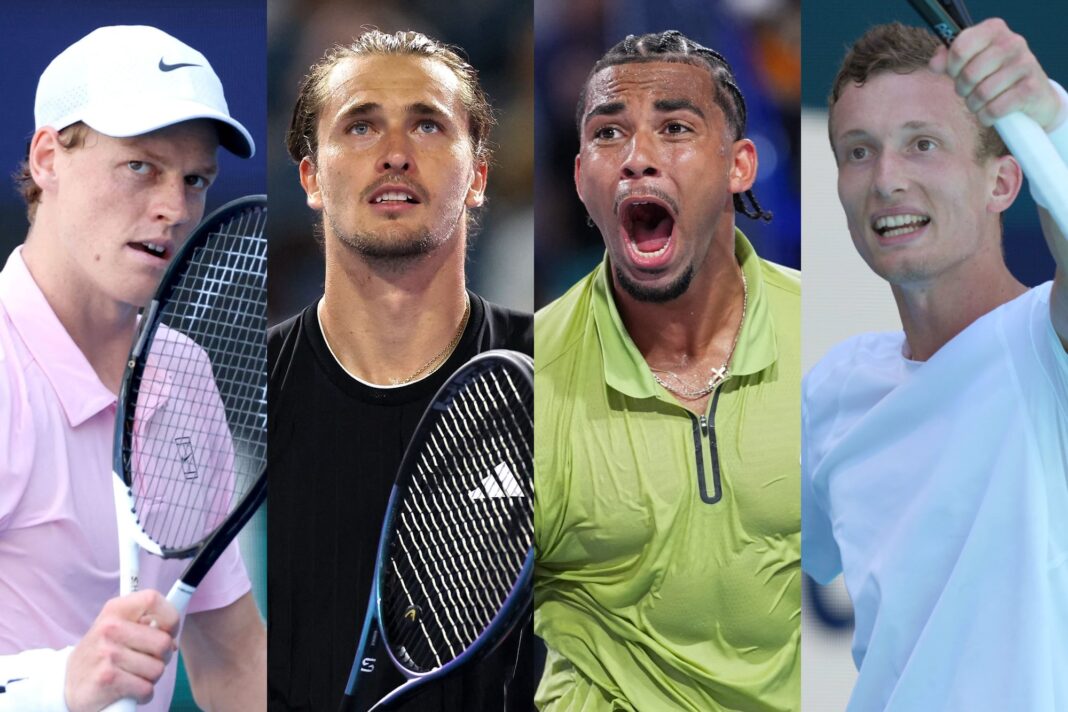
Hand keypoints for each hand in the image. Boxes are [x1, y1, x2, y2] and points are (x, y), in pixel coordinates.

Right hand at [64, 590, 179, 711]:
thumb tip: (173, 634)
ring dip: (150, 677)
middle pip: (163, 642)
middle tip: (148, 660)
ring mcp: (107, 654)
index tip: (168, 631)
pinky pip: (146, 688)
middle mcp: (109, 628)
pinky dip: (142, 694)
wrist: (67, 684)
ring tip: (133, 674)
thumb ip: (145, 623)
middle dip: (163, 656)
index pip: (154, 600)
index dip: (170, 618)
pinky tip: (128, 689)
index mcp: (115, 609)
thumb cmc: (103, 654)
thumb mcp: (118, 628)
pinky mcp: (108, 679)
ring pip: (157, 669)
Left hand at [929, 18, 1062, 129]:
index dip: (952, 67)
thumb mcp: (970, 62)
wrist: (1033, 96)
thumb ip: (948, 60)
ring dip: (974, 105)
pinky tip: (990, 113)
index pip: (960, 47)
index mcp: (993, 30)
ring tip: (980, 103)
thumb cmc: (994, 76)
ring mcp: (1025, 64)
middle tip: (968, 92)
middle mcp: (1012, 42)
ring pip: (982, 93)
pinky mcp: (1031, 88)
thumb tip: (935, 63)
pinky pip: (995, 109)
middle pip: (969, 74)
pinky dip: (986, 116)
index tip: (956, 73)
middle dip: (962, 89)